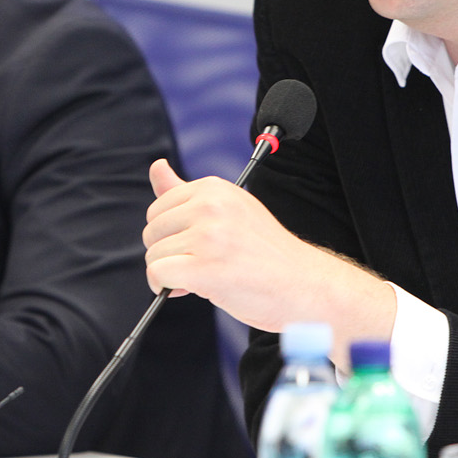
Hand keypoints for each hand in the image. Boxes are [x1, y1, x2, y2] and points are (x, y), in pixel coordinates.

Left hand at [143, 159, 394, 357]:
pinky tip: (188, 290)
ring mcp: (208, 237)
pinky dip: (165, 288)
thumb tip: (157, 167)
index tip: (194, 246)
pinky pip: (159, 275)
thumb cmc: (266, 253)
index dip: (171, 234)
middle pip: (152, 231)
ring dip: (170, 274)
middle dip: (167, 253)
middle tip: (200, 264)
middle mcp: (210, 206)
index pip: (160, 207)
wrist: (305, 285)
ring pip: (154, 255)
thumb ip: (186, 192)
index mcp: (215, 189)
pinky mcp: (204, 269)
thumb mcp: (230, 211)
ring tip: (203, 277)